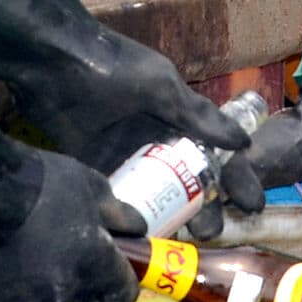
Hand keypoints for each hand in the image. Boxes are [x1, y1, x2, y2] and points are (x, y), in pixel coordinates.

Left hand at [0, 0, 263, 236]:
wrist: (50, 63)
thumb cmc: (113, 69)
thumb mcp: (161, 88)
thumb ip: (199, 117)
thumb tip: (244, 144)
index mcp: (180, 119)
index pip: (217, 153)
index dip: (236, 179)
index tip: (251, 204)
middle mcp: (159, 142)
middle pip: (192, 183)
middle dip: (207, 208)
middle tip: (211, 231)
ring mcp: (129, 158)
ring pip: (160, 196)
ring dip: (175, 217)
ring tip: (184, 238)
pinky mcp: (99, 169)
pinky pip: (124, 199)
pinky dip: (135, 217)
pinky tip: (146, 237)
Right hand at [0, 149, 145, 301]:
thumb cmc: (36, 185)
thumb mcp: (90, 186)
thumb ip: (119, 215)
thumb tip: (138, 229)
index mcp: (100, 271)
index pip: (124, 295)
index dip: (114, 283)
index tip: (102, 273)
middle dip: (73, 295)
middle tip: (49, 267)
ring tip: (20, 285)